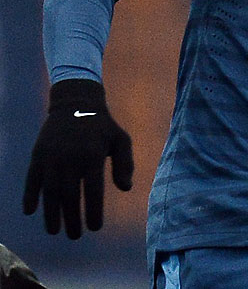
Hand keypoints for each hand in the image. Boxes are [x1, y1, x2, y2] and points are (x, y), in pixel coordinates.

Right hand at [23, 79, 133, 238]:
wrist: (76, 103)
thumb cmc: (102, 126)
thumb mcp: (120, 139)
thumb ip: (125, 163)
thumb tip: (126, 188)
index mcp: (93, 155)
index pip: (93, 191)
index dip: (94, 212)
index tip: (95, 228)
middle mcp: (71, 158)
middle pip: (70, 196)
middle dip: (72, 220)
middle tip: (75, 236)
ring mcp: (52, 157)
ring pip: (49, 192)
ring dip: (51, 214)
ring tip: (55, 231)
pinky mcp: (38, 154)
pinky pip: (31, 179)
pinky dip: (29, 196)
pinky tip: (30, 211)